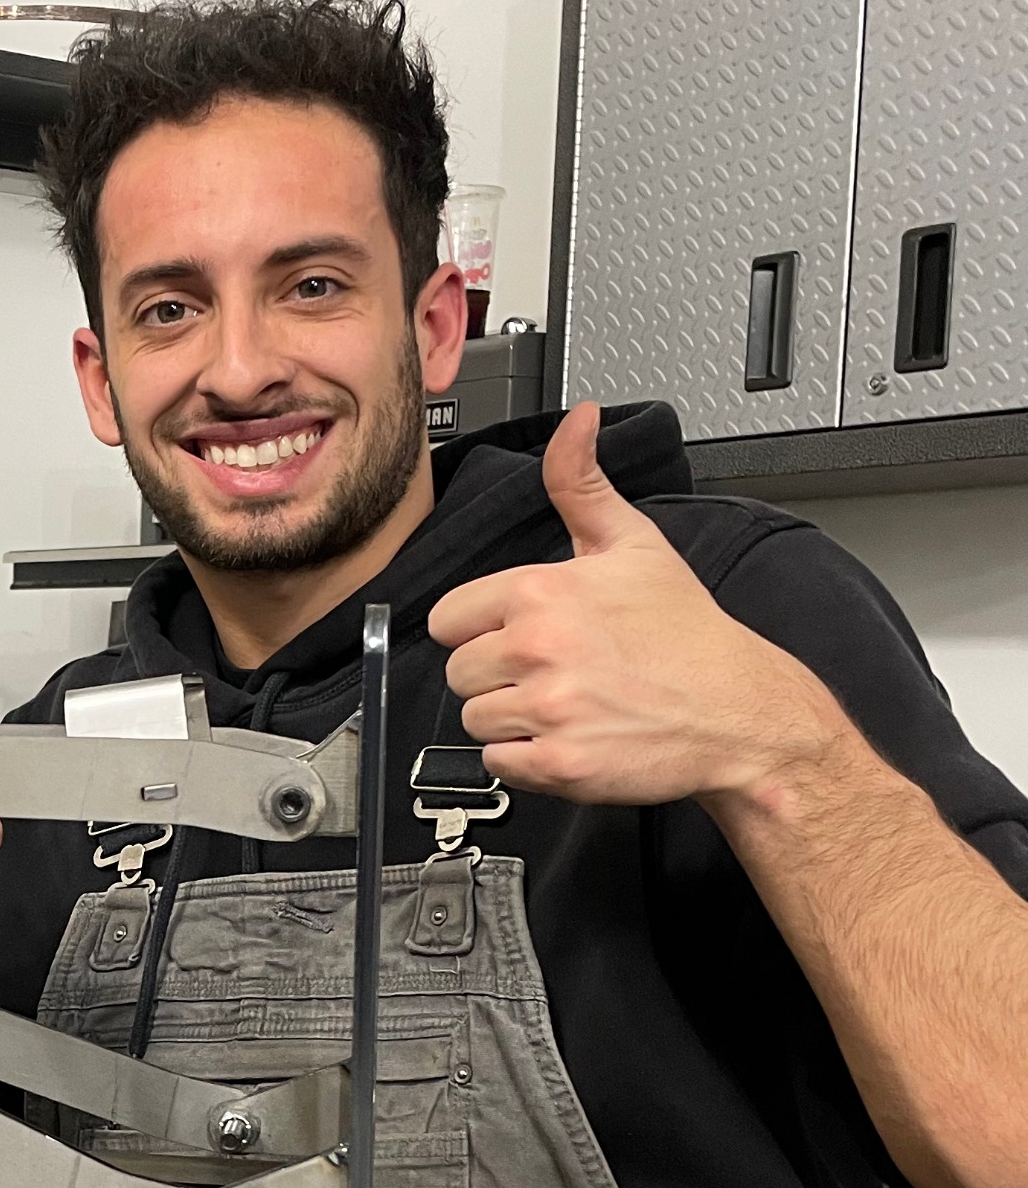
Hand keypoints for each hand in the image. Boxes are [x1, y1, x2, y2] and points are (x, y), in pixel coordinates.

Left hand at [426, 404, 843, 808]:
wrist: (741, 710)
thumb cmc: (687, 633)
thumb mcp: (634, 543)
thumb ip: (580, 483)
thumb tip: (577, 422)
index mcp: (541, 592)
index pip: (447, 619)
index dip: (481, 628)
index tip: (522, 633)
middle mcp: (538, 648)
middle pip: (457, 672)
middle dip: (497, 674)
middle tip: (555, 672)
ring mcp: (548, 709)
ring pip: (475, 719)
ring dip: (511, 718)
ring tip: (568, 704)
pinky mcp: (559, 764)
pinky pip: (498, 765)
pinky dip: (526, 760)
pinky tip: (570, 737)